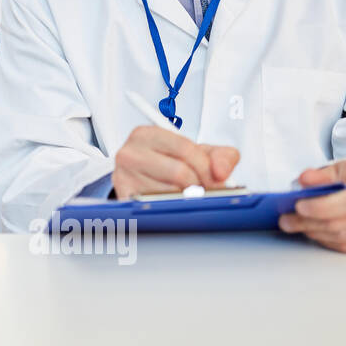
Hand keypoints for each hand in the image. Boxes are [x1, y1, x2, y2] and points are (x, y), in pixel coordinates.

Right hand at [112, 125, 239, 198]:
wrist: (143, 178)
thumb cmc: (170, 163)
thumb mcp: (198, 152)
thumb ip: (221, 156)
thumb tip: (221, 172)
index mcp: (147, 134)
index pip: (185, 148)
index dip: (207, 167)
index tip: (217, 178)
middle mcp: (130, 153)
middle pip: (178, 172)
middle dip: (199, 185)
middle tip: (203, 190)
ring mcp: (123, 176)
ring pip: (169, 193)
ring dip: (185, 199)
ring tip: (185, 195)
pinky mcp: (124, 198)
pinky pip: (157, 209)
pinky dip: (171, 211)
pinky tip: (173, 205)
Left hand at [279, 160, 345, 253]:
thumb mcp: (340, 168)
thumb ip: (320, 175)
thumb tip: (304, 179)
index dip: (319, 208)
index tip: (298, 207)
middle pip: (341, 223)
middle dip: (308, 223)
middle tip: (287, 221)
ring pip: (344, 238)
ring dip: (317, 234)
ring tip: (300, 227)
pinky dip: (331, 243)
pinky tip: (318, 235)